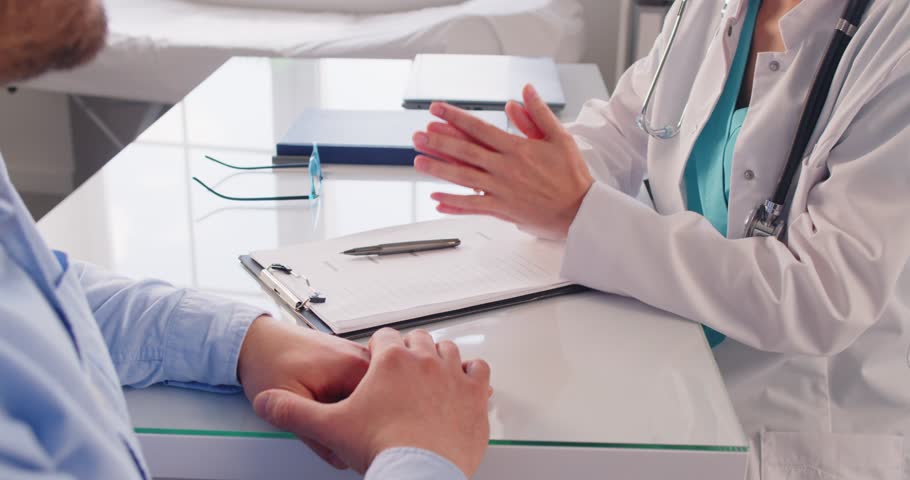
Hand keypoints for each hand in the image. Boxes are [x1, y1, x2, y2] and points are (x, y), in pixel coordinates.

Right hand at [253, 328, 491, 476]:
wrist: (420, 472)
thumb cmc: (383, 448)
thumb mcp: (330, 428)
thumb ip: (294, 413)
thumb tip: (266, 403)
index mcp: (391, 361)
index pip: (385, 336)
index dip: (380, 346)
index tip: (379, 357)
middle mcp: (425, 361)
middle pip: (419, 340)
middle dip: (410, 350)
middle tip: (403, 367)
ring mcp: (453, 375)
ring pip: (450, 351)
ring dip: (441, 358)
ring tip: (432, 373)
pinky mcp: (475, 394)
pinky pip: (479, 371)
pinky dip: (473, 375)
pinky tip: (465, 384)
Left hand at [412, 84, 593, 239]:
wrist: (580, 210)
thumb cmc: (571, 175)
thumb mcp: (559, 137)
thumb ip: (538, 113)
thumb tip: (524, 90)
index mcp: (517, 148)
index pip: (479, 128)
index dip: (455, 117)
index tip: (436, 109)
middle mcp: (505, 168)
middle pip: (465, 151)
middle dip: (438, 142)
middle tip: (418, 135)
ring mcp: (501, 190)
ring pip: (463, 178)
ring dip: (439, 169)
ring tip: (418, 161)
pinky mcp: (502, 209)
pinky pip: (472, 206)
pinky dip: (453, 202)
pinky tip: (436, 198)